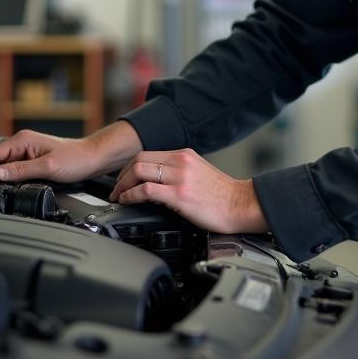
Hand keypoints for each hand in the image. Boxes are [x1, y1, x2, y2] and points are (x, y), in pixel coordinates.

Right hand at [0, 122, 141, 189]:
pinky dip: (7, 179)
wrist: (93, 159)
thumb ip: (21, 170)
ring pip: (2, 165)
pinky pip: (13, 170)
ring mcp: (26, 152)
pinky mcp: (32, 161)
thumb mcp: (47, 167)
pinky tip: (10, 188)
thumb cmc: (76, 159)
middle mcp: (22, 144)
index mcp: (22, 140)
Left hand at [109, 148, 268, 234]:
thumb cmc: (223, 195)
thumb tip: (158, 181)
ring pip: (139, 171)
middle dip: (122, 176)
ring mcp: (180, 177)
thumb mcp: (199, 173)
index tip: (124, 179)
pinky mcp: (180, 195)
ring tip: (119, 196)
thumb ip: (179, 171)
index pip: (147, 154)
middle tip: (116, 189)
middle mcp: (181, 162)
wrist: (241, 205)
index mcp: (185, 155)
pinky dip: (131, 195)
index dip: (130, 167)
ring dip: (123, 185)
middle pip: (139, 160)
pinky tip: (128, 201)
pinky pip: (146, 190)